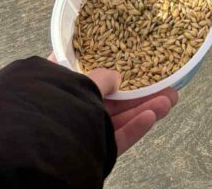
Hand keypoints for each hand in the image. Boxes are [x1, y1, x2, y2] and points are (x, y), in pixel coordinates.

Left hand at [46, 56, 177, 157]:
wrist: (41, 149)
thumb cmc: (55, 105)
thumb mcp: (82, 81)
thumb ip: (102, 77)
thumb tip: (117, 77)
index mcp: (61, 87)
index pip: (86, 73)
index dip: (108, 65)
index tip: (129, 59)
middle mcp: (71, 109)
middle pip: (111, 98)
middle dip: (140, 92)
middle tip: (165, 84)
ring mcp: (82, 132)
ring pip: (119, 119)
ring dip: (145, 108)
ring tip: (171, 99)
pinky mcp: (93, 152)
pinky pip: (116, 138)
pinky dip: (134, 128)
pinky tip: (153, 116)